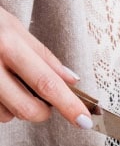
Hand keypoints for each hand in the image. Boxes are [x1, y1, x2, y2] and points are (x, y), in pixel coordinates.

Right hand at [0, 7, 91, 127]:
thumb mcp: (10, 25)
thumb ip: (42, 55)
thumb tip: (72, 80)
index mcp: (7, 43)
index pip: (46, 82)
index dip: (69, 105)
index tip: (86, 121)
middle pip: (28, 109)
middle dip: (41, 111)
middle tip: (41, 99)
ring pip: (7, 116)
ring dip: (14, 107)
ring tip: (4, 80)